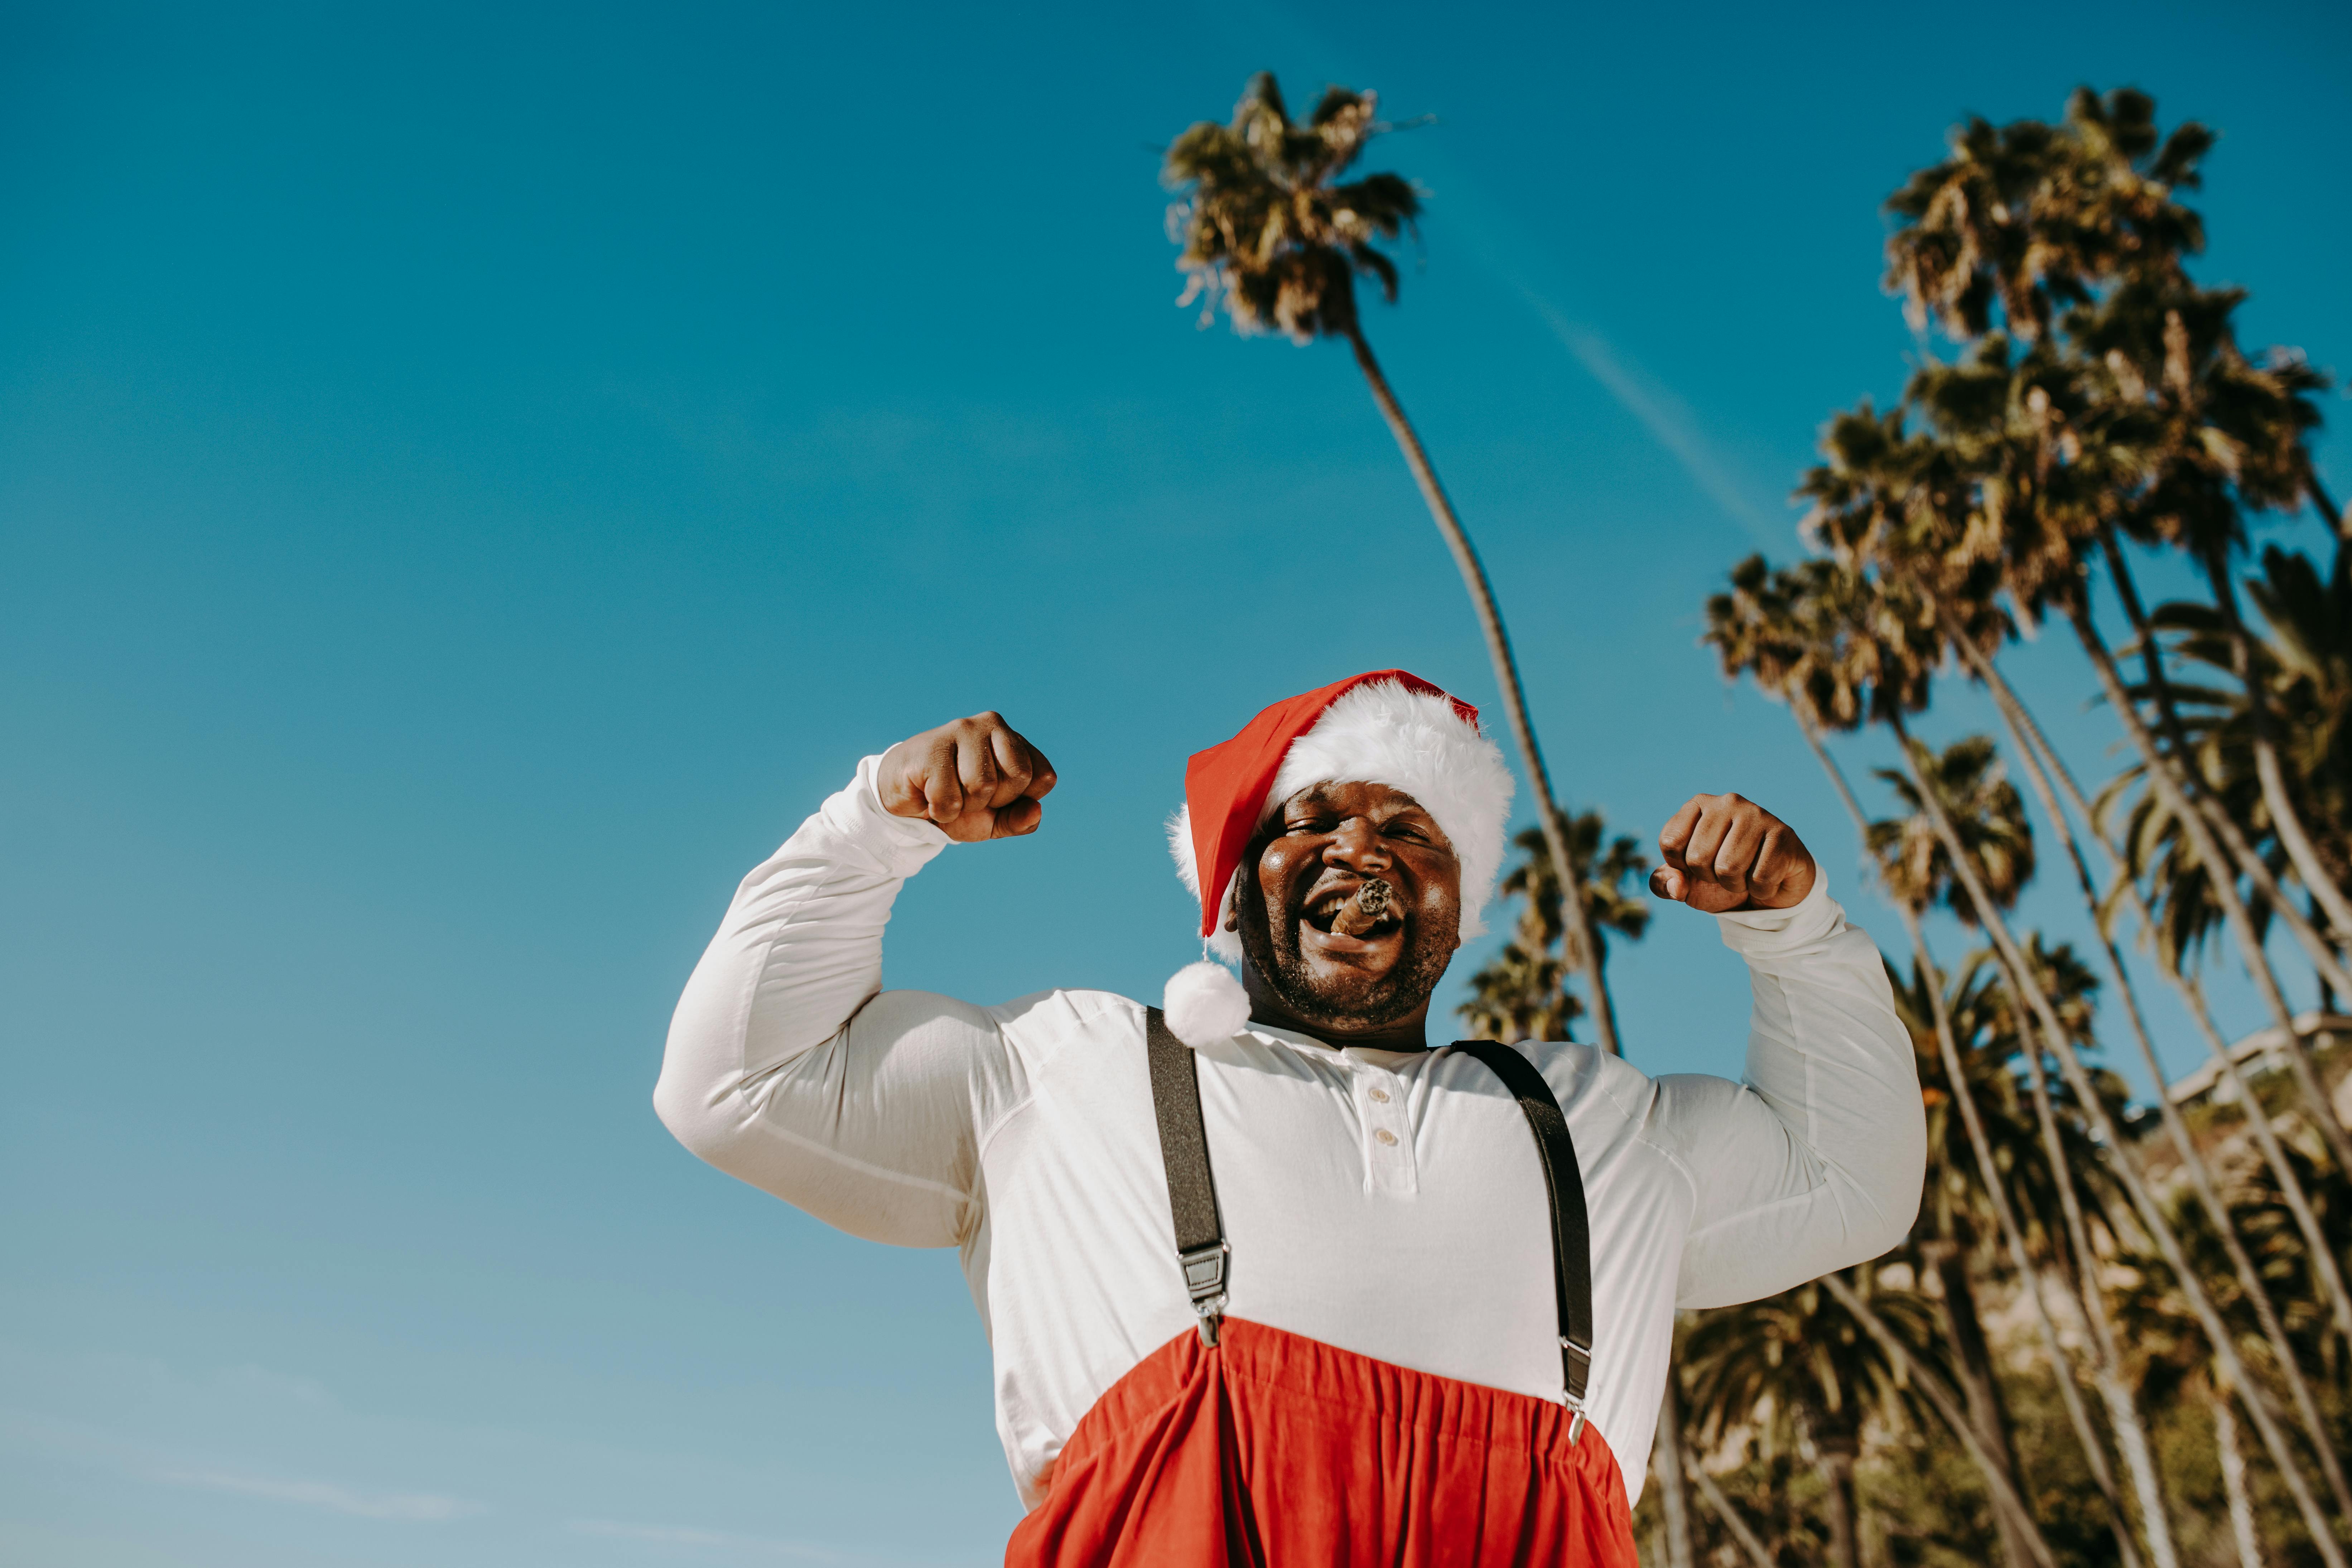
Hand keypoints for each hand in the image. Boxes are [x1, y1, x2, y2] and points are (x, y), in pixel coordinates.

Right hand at [878, 712, 1056, 842]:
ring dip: (963, 806)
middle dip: (993, 801)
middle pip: (1017, 777)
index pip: (1043, 777)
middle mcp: (991, 725)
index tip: (995, 798)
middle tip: (967, 795)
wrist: (903, 801)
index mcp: (1013, 740)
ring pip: (982, 785)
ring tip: (947, 793)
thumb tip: (1035, 811)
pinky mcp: (931, 747)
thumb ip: (1020, 820)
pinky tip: (928, 795)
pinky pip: (949, 798)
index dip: (1019, 800)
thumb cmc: (954, 804)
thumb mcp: (994, 820)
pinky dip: (939, 811)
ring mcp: (960, 731)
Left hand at [1649, 793, 1815, 913]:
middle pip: (1698, 858)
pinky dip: (1761, 889)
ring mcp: (1757, 814)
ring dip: (1736, 885)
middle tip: (1727, 871)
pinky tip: (1767, 877)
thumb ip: (1665, 884)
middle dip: (1711, 878)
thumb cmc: (1723, 877)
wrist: (1772, 886)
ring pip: (1728, 868)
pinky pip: (1760, 878)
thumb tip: (1676, 885)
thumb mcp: (1687, 882)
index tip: (1699, 864)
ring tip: (1747, 874)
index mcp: (1698, 805)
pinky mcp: (1783, 834)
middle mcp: (1727, 802)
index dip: (1681, 865)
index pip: (1670, 841)